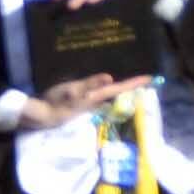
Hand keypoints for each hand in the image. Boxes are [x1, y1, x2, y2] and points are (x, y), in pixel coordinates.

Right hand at [20, 74, 150, 130]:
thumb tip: (110, 78)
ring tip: (131, 83)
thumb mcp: (73, 90)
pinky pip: (101, 97)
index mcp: (97, 96)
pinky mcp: (83, 104)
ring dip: (122, 90)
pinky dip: (109, 92)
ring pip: (111, 96)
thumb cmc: (57, 101)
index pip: (120, 88)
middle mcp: (97, 101)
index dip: (135, 83)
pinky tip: (107, 89)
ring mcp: (90, 104)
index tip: (150, 78)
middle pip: (119, 93)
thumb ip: (90, 84)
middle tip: (145, 79)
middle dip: (132, 87)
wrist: (43, 115)